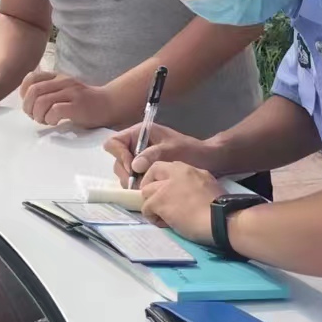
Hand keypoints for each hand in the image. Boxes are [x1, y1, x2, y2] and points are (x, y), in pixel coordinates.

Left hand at [19, 70, 119, 128]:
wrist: (109, 105)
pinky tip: (55, 122)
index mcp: (57, 77)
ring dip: (39, 115)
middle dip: (29, 108)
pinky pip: (55, 110)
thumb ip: (49, 91)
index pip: (31, 78)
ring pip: (42, 101)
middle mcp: (63, 82)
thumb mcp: (65, 91)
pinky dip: (50, 119)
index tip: (31, 105)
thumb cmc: (84, 103)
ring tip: (46, 121)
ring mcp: (71, 92)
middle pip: (33, 91)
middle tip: (35, 117)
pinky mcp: (77, 105)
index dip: (25, 94)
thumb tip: (28, 102)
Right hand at [103, 121, 221, 183]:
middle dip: (126, 173)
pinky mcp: (145, 170)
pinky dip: (138, 185)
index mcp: (140, 133)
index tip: (132, 168)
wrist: (206, 160)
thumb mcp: (172, 150)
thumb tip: (134, 166)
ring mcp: (140, 158)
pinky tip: (150, 188)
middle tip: (139, 184)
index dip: (119, 155)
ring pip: (124, 171)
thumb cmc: (190, 150)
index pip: (114, 142)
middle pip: (117, 160)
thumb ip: (152, 155)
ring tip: (147, 187)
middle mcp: (136, 145)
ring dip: (132, 181)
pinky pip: (133, 178)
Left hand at [137, 161, 224, 243]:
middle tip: (157, 202)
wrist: (222, 219)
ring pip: (146, 192)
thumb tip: (187, 193)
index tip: (164, 190)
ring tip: (163, 216)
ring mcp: (166, 186)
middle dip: (151, 187)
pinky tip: (165, 224)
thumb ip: (194, 184)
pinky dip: (153, 217)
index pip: (167, 166)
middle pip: (153, 173)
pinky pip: (146, 208)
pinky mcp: (159, 201)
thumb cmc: (220, 209)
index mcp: (190, 169)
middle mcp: (177, 172)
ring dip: (152, 204)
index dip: (161, 178)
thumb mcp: (209, 186)